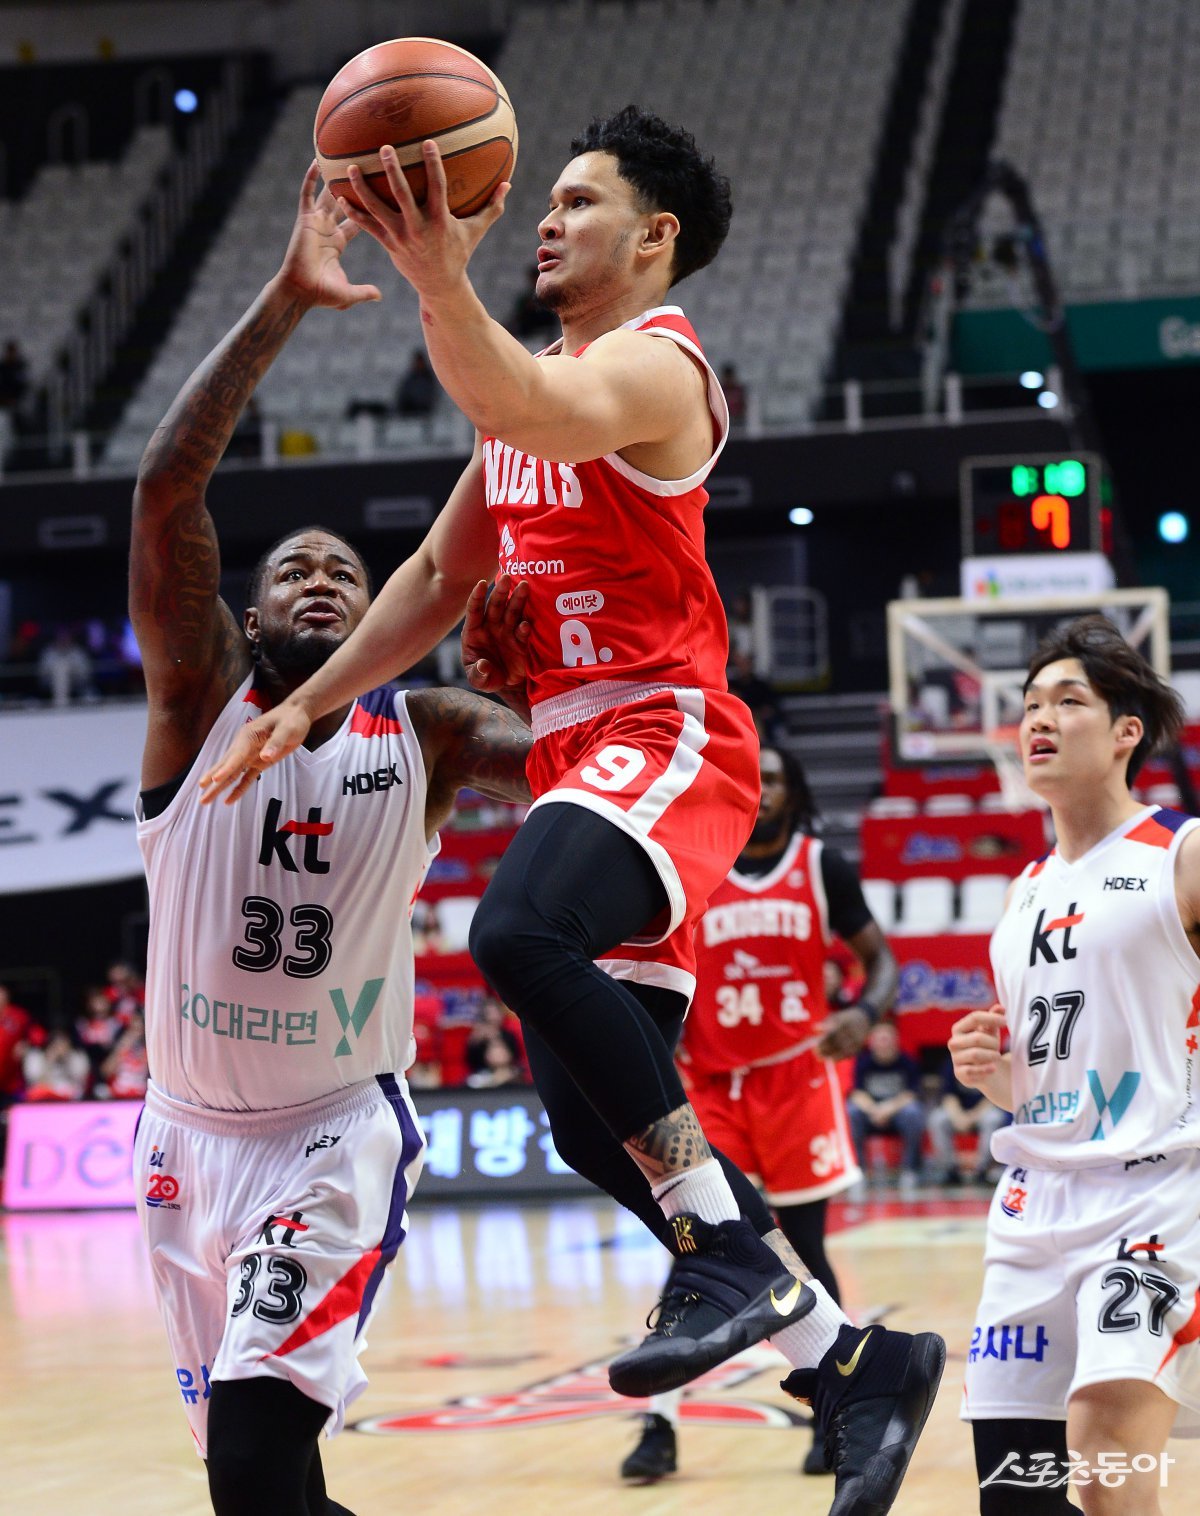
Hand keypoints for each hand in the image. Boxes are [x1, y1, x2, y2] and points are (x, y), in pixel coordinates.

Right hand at [198, 699, 313, 803]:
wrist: (296, 714)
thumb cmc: (291, 719)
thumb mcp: (286, 729)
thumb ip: (276, 743)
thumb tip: (265, 757)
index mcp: (248, 736)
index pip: (235, 755)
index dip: (225, 769)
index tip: (214, 780)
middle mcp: (244, 746)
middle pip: (227, 766)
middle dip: (213, 781)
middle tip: (201, 796)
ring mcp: (250, 755)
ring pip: (232, 774)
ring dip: (220, 787)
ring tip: (205, 800)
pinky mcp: (259, 762)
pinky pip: (246, 777)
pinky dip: (238, 789)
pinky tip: (229, 800)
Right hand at [275, 161, 382, 310]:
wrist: (300, 291)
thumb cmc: (321, 294)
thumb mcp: (348, 293)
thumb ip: (365, 292)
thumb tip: (381, 296)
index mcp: (339, 242)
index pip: (357, 220)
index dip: (367, 208)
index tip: (379, 194)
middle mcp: (328, 228)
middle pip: (344, 201)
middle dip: (353, 186)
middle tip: (367, 167)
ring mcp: (316, 222)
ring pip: (328, 194)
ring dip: (334, 176)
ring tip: (344, 155)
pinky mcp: (305, 219)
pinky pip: (307, 194)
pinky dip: (310, 178)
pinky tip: (316, 162)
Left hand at [339, 142, 507, 300]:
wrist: (440, 286)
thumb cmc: (459, 253)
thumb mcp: (476, 231)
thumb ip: (492, 207)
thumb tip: (508, 184)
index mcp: (440, 221)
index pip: (437, 187)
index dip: (433, 164)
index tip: (428, 142)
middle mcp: (418, 227)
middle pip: (401, 195)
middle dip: (392, 171)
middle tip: (383, 148)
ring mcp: (400, 237)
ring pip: (377, 209)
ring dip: (363, 189)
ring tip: (351, 168)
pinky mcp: (388, 244)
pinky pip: (367, 226)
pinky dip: (353, 212)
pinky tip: (339, 196)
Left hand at [461, 575, 531, 713]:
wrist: (506, 685)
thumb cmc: (486, 677)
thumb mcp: (478, 680)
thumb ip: (478, 674)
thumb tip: (484, 666)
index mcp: (474, 631)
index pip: (474, 609)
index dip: (477, 596)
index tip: (482, 583)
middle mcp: (491, 626)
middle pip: (495, 605)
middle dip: (501, 592)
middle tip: (507, 578)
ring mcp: (507, 631)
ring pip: (512, 612)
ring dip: (518, 599)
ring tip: (524, 586)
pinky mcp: (522, 640)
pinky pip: (524, 630)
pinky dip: (526, 627)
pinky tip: (526, 624)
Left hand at [816, 1006, 870, 1060]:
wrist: (866, 1019)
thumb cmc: (845, 1018)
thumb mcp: (836, 1016)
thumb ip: (825, 1022)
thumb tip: (814, 1029)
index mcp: (845, 1022)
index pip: (833, 1032)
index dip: (823, 1040)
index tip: (815, 1044)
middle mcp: (852, 1031)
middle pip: (837, 1041)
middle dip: (825, 1048)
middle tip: (815, 1052)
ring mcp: (857, 1039)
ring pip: (842, 1049)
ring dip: (830, 1054)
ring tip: (820, 1057)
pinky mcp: (859, 1046)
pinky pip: (848, 1054)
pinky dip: (839, 1057)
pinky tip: (831, 1059)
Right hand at [949, 1003, 1007, 1087]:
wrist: (987, 1070)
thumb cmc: (988, 1046)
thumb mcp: (992, 1031)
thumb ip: (994, 1018)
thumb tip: (1000, 1008)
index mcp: (959, 1028)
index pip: (974, 1018)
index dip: (991, 1018)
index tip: (1005, 1021)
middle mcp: (953, 1042)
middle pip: (977, 1038)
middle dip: (993, 1043)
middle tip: (998, 1048)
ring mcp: (955, 1059)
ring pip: (976, 1054)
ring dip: (991, 1056)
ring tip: (996, 1057)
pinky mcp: (959, 1074)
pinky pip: (973, 1071)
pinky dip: (986, 1069)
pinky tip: (993, 1068)